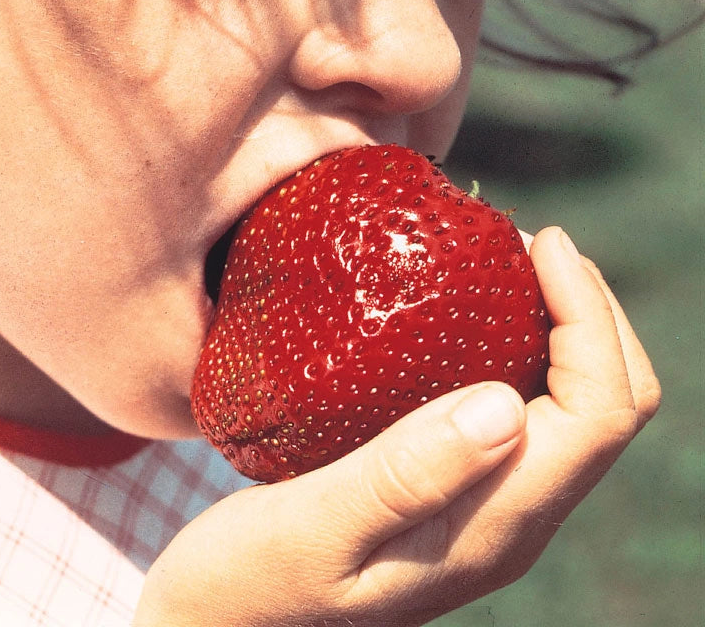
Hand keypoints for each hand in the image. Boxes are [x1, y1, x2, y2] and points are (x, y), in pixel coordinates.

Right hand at [134, 227, 660, 626]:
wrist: (221, 626)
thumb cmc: (250, 582)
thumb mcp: (313, 527)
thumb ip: (405, 476)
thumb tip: (507, 406)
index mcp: (493, 528)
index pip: (599, 414)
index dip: (590, 320)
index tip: (539, 242)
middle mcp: (510, 519)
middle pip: (610, 407)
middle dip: (592, 314)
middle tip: (530, 242)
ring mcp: (489, 506)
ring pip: (574, 407)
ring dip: (562, 328)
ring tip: (509, 264)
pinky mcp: (458, 489)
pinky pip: (526, 410)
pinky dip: (520, 349)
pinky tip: (467, 314)